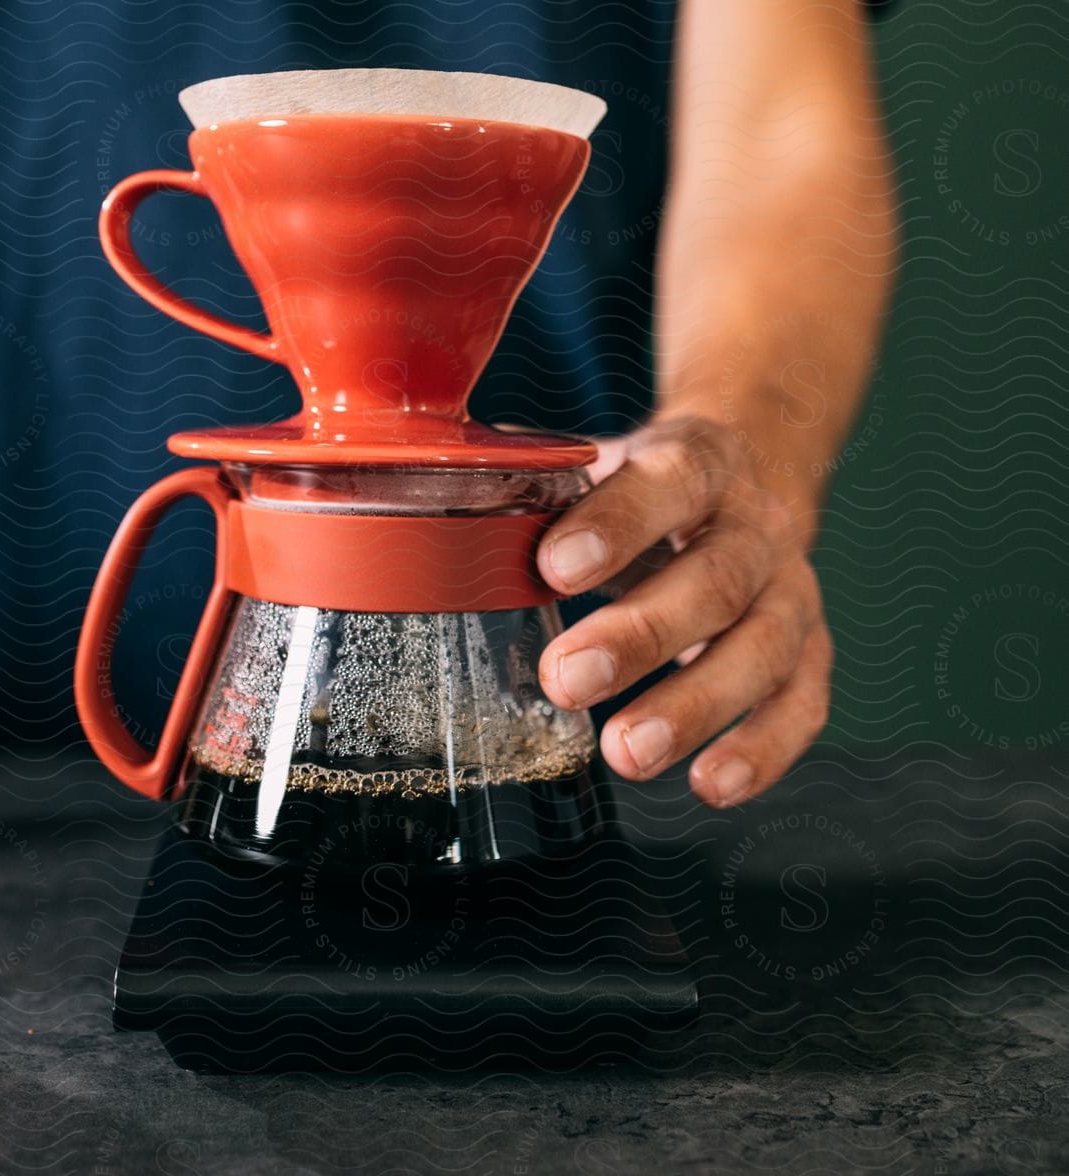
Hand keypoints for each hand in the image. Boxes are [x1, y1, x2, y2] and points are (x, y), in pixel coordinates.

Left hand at [536, 415, 832, 806]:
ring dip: (697, 705)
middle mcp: (758, 524)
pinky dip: (765, 748)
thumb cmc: (651, 483)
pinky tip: (711, 783)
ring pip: (765, 647)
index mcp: (701, 461)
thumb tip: (431, 486)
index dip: (619, 521)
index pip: (670, 480)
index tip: (553, 567)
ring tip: (625, 752)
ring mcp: (793, 588)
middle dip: (642, 634)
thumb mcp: (603, 458)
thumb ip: (535, 479)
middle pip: (718, 577)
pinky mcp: (812, 649)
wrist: (753, 472)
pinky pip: (804, 702)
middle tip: (566, 679)